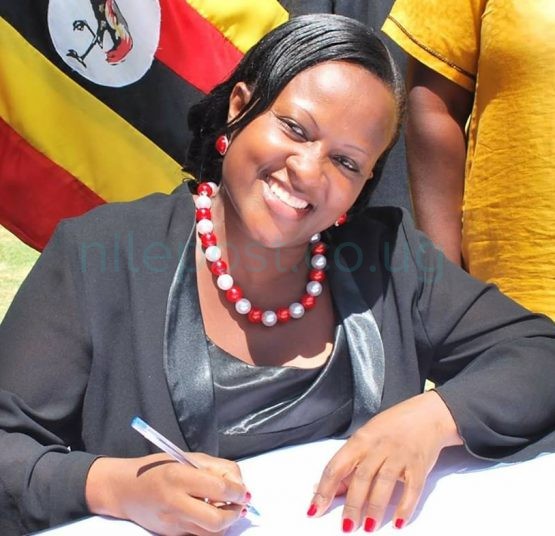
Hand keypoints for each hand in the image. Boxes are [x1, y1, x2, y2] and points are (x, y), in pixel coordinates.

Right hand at [86, 452, 249, 535]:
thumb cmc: (159, 467)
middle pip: (217, 519)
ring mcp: (172, 522)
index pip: (219, 488)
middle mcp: (175, 501)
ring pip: (210, 532)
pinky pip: (199, 535)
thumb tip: (238, 485)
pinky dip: (212, 527)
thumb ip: (215, 468)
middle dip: (235, 513)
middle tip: (240, 504)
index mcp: (180, 475)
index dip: (238, 491)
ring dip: (227, 522)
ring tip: (228, 509)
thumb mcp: (187, 458)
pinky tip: (212, 514)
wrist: (125, 488)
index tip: (244, 491)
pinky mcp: (171, 534)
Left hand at [308, 391, 461, 531]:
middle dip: (352, 505)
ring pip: (383, 483)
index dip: (324, 489)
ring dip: (375, 508)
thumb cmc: (392, 426)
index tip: (315, 509)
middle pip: (360, 478)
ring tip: (369, 527)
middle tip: (346, 527)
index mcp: (360, 440)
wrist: (427, 414)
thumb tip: (325, 487)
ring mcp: (399, 455)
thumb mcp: (365, 438)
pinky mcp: (419, 465)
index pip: (336, 466)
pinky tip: (398, 521)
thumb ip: (348, 463)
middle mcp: (378, 447)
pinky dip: (405, 506)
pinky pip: (411, 488)